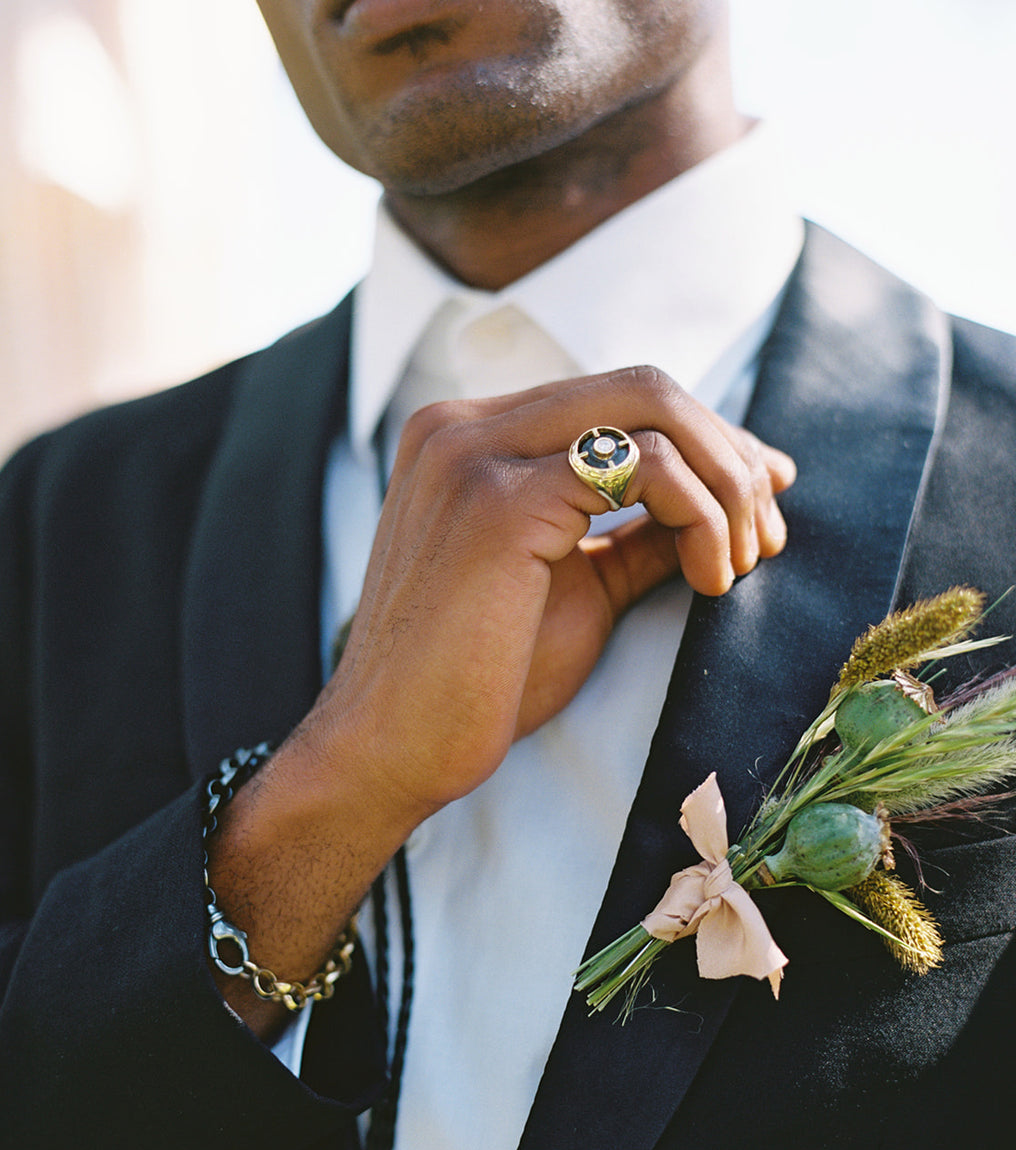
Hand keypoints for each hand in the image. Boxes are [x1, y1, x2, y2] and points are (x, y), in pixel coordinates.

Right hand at [314, 365, 794, 819]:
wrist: (391, 751)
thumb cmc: (476, 683)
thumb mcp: (578, 588)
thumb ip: (638, 534)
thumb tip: (728, 501)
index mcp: (471, 437)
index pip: (617, 400)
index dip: (707, 442)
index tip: (763, 499)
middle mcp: (463, 425)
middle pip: (645, 388)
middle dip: (729, 456)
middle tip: (767, 536)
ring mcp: (474, 455)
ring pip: (652, 413)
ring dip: (727, 487)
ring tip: (741, 565)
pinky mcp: (498, 502)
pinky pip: (644, 470)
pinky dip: (702, 516)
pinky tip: (710, 580)